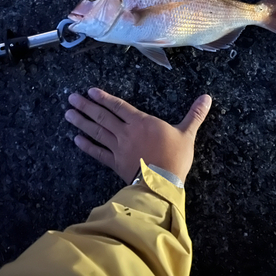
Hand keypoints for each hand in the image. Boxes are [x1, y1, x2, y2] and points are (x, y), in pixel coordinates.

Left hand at [65, 88, 211, 183]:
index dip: (104, 98)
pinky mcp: (115, 163)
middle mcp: (126, 132)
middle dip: (86, 106)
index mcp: (141, 122)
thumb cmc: (174, 157)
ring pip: (97, 132)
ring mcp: (118, 148)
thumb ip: (195, 115)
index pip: (119, 106)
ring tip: (68, 113)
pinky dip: (87, 146)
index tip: (90, 91)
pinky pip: (98, 153)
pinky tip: (76, 140)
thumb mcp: (187, 133)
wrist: (162, 184)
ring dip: (82, 122)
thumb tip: (208, 97)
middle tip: (70, 98)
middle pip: (102, 116)